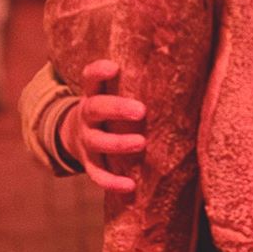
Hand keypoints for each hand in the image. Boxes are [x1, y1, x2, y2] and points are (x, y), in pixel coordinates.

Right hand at [58, 59, 145, 192]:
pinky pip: (98, 174)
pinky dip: (112, 182)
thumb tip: (176, 65)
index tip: (114, 67)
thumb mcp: (112, 91)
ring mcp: (86, 140)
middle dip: (117, 109)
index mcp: (93, 94)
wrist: (76, 133)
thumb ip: (134, 81)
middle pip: (96, 108)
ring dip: (118, 144)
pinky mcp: (89, 162)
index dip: (99, 72)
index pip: (90, 78)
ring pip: (97, 142)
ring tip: (141, 143)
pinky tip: (130, 186)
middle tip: (141, 111)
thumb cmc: (109, 108)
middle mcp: (86, 115)